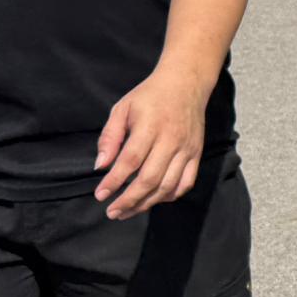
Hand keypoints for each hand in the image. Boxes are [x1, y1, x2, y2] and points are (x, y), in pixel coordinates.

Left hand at [94, 65, 211, 219]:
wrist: (186, 84)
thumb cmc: (149, 96)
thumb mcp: (122, 108)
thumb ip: (110, 137)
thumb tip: (100, 166)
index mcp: (150, 126)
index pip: (130, 160)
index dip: (114, 181)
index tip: (100, 195)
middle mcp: (171, 140)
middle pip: (150, 179)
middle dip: (129, 200)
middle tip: (112, 212)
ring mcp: (186, 149)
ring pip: (167, 186)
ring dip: (146, 203)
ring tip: (128, 211)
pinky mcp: (196, 154)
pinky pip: (186, 183)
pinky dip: (170, 196)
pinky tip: (154, 200)